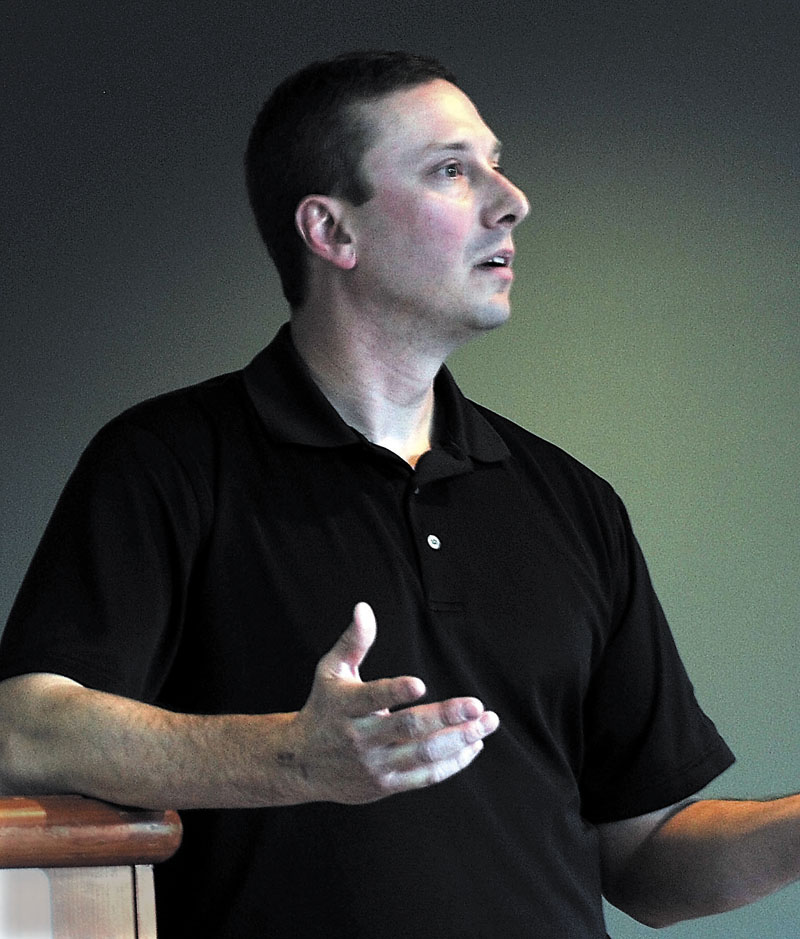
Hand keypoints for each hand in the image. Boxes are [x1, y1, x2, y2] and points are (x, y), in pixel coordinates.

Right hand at [289, 602, 498, 803]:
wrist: (302, 763)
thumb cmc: (324, 708)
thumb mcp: (331, 672)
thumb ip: (353, 641)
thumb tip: (364, 608)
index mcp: (346, 706)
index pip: (372, 698)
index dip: (395, 692)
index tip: (420, 683)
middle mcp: (361, 737)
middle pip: (407, 728)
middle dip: (445, 717)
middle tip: (477, 705)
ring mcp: (375, 764)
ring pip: (423, 754)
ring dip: (460, 740)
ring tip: (487, 723)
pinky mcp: (386, 784)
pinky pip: (425, 776)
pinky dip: (453, 762)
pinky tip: (474, 746)